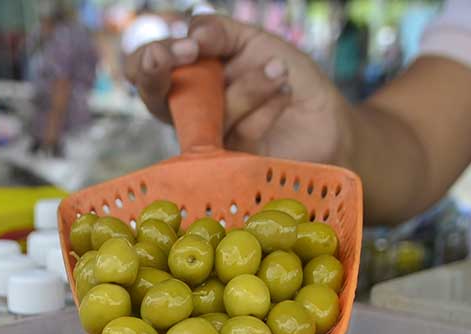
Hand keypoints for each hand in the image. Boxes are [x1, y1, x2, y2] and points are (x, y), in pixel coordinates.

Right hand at [124, 15, 351, 163]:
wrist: (325, 118)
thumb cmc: (284, 79)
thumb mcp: (251, 41)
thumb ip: (219, 31)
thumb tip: (193, 34)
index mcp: (186, 78)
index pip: (145, 68)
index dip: (152, 57)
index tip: (189, 47)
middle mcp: (188, 112)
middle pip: (153, 96)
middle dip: (159, 70)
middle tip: (189, 51)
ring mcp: (207, 142)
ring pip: (211, 112)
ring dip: (249, 85)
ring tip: (279, 71)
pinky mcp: (232, 165)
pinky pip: (241, 132)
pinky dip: (267, 106)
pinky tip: (284, 96)